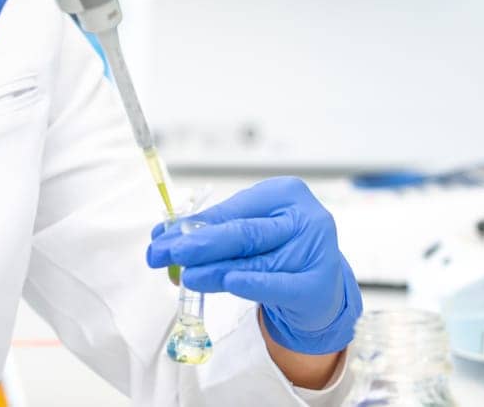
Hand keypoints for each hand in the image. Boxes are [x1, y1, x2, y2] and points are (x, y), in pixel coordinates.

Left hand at [145, 177, 361, 355]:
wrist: (322, 288)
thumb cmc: (282, 251)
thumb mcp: (254, 230)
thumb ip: (218, 229)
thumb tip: (167, 235)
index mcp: (285, 193)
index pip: (233, 210)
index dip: (194, 225)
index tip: (161, 237)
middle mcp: (304, 218)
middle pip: (243, 232)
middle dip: (198, 244)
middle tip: (165, 252)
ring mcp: (314, 252)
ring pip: (254, 261)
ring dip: (214, 268)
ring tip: (185, 274)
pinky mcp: (316, 287)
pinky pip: (277, 284)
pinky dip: (251, 283)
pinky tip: (229, 282)